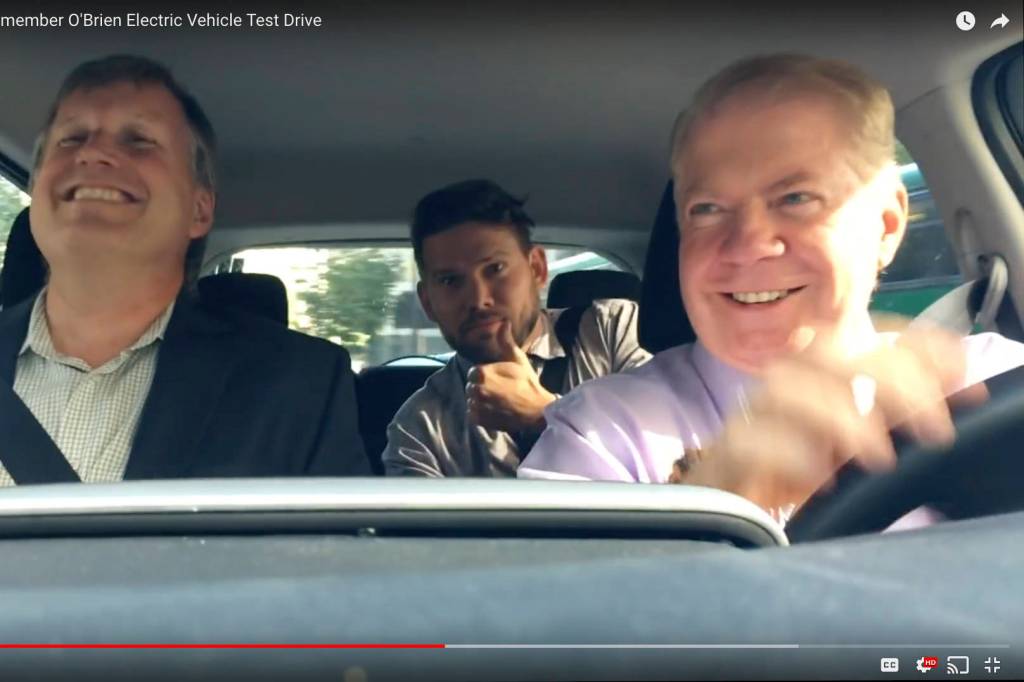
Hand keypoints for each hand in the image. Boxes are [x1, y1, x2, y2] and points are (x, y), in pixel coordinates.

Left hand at [466, 321, 556, 432]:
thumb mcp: (517, 359)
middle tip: (500, 390)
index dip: (486, 375)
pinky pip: (472, 414)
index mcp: (481, 374)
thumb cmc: (527, 384)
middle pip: (472, 386)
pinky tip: (494, 410)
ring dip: (480, 400)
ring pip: (472, 400)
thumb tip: (503, 322)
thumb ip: (506, 341)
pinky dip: (480, 413)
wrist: (536, 411)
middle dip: (482, 387)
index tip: (498, 379)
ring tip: (497, 401)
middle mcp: (476, 391)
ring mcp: (477, 407)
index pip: (474, 372)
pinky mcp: (479, 421)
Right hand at [675, 326, 986, 512]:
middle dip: (886, 378)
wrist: (730, 501)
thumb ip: (900, 411)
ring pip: (784, 388)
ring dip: (838, 415)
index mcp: (816, 374)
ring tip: (877, 455)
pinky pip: (750, 439)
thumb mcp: (858, 440)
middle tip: (930, 425)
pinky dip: (789, 453)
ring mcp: (752, 414)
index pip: (862, 336)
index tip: (960, 366)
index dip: (910, 344)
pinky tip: (821, 477)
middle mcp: (783, 383)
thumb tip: (962, 383)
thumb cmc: (797, 467)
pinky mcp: (728, 451)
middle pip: (826, 351)